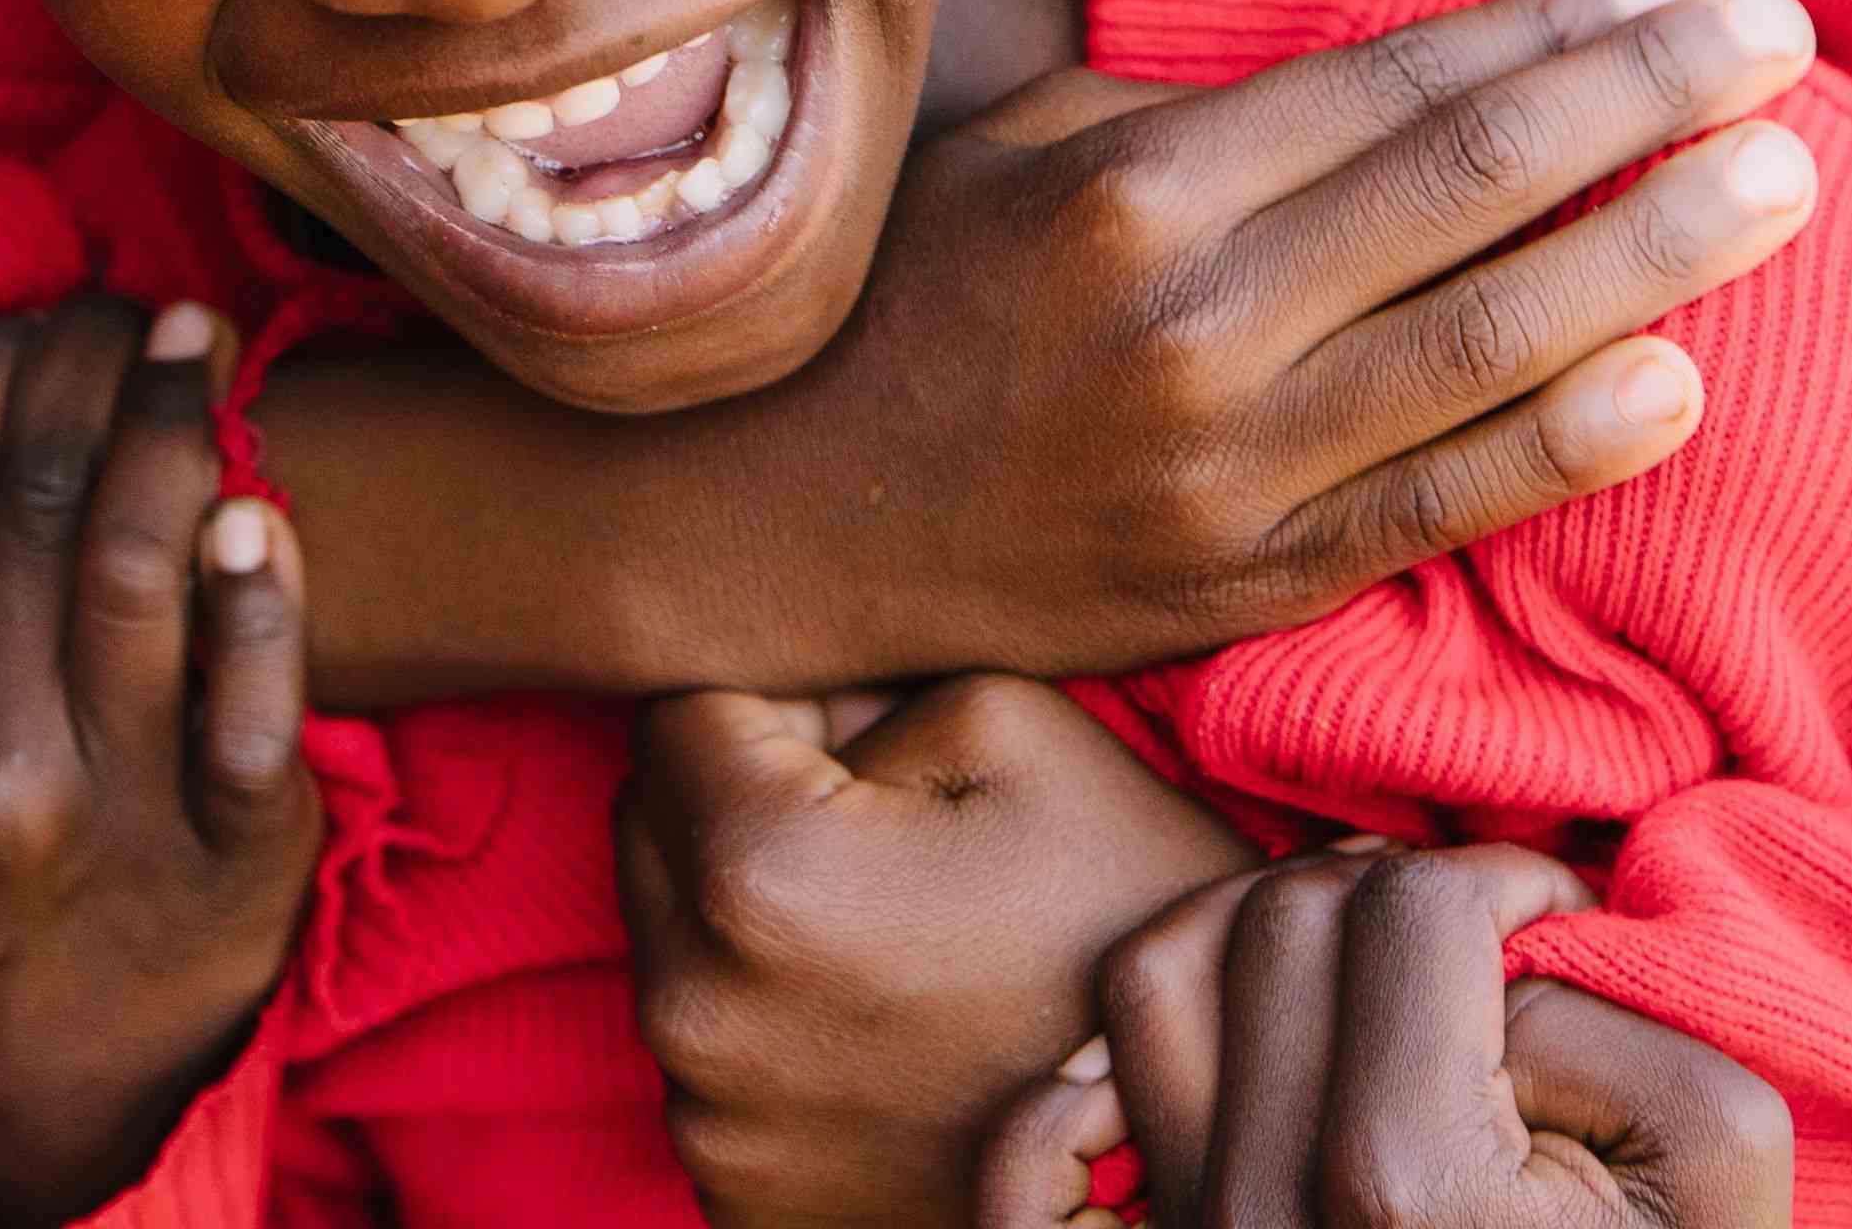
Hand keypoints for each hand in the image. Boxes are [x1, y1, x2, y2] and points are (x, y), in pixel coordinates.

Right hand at [0, 294, 315, 1228]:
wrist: (21, 1122)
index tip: (29, 309)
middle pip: (45, 508)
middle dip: (88, 367)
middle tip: (126, 297)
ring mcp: (121, 824)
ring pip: (150, 573)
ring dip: (177, 428)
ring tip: (197, 343)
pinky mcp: (242, 865)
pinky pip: (263, 706)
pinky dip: (267, 599)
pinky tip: (261, 510)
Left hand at [620, 677, 1260, 1228]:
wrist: (1202, 1123)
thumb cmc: (1123, 906)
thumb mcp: (1009, 719)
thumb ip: (853, 675)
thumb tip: (778, 694)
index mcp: (754, 871)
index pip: (677, 708)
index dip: (775, 694)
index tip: (862, 725)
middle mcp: (694, 1009)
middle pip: (649, 826)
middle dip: (740, 794)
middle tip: (882, 815)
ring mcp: (709, 1120)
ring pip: (673, 941)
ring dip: (749, 909)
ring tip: (898, 923)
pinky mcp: (737, 1194)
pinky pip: (711, 1056)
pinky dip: (771, 1021)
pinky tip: (884, 1016)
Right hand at [703, 0, 1821, 686]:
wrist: (776, 518)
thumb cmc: (911, 297)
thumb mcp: (1027, 149)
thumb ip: (1209, 116)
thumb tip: (1419, 79)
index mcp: (1135, 184)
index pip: (1398, 90)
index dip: (1548, 33)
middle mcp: (1191, 318)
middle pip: (1474, 192)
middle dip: (1649, 104)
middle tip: (1781, 40)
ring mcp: (1223, 465)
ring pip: (1488, 342)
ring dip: (1657, 253)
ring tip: (1784, 184)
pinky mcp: (1238, 583)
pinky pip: (1435, 509)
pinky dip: (1564, 445)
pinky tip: (1678, 383)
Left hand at [988, 850, 1794, 1228]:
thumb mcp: (1708, 1163)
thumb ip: (1606, 1016)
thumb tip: (1489, 943)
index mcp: (1400, 1182)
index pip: (1411, 910)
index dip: (1505, 880)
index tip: (1556, 913)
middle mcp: (1266, 1212)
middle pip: (1283, 918)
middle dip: (1392, 891)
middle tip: (1474, 936)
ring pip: (1160, 977)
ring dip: (1259, 929)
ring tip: (1364, 963)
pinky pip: (1042, 1143)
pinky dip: (1102, 1068)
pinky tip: (1222, 1034)